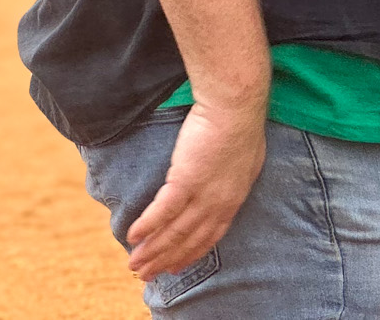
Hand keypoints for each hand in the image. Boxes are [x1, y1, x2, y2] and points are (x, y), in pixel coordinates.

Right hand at [125, 99, 267, 278]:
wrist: (235, 105)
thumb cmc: (240, 122)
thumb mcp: (246, 158)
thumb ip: (234, 179)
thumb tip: (226, 184)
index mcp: (236, 196)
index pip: (212, 235)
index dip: (192, 253)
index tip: (176, 266)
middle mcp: (220, 201)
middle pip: (190, 239)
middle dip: (167, 259)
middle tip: (147, 275)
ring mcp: (204, 193)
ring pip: (174, 231)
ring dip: (152, 250)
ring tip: (134, 263)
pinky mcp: (186, 180)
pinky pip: (162, 212)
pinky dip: (147, 227)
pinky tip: (132, 237)